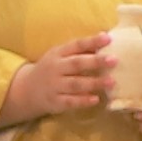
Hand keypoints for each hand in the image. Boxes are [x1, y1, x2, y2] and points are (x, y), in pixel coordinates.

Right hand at [0, 34, 116, 124]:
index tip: (108, 39)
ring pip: (75, 84)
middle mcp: (55, 68)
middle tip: (114, 60)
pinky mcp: (55, 102)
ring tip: (111, 81)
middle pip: (76, 64)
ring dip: (94, 83)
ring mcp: (54, 86)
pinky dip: (82, 101)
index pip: (76, 45)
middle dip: (95, 61)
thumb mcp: (60, 56)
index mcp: (58, 53)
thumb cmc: (52, 69)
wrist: (27, 90)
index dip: (92, 41)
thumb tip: (106, 39)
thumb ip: (80, 50)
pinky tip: (96, 99)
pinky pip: (70, 102)